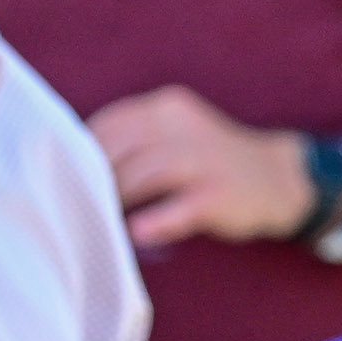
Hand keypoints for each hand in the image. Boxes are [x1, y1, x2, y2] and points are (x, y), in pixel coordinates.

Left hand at [88, 85, 310, 250]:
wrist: (277, 179)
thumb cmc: (207, 163)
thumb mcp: (173, 138)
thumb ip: (131, 145)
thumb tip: (71, 169)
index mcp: (166, 108)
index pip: (110, 124)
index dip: (82, 152)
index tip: (64, 177)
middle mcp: (183, 125)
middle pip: (122, 148)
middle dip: (95, 180)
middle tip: (76, 206)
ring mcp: (204, 159)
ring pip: (145, 174)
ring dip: (117, 200)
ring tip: (100, 221)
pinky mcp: (220, 193)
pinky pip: (182, 206)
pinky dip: (156, 219)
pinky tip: (137, 232)